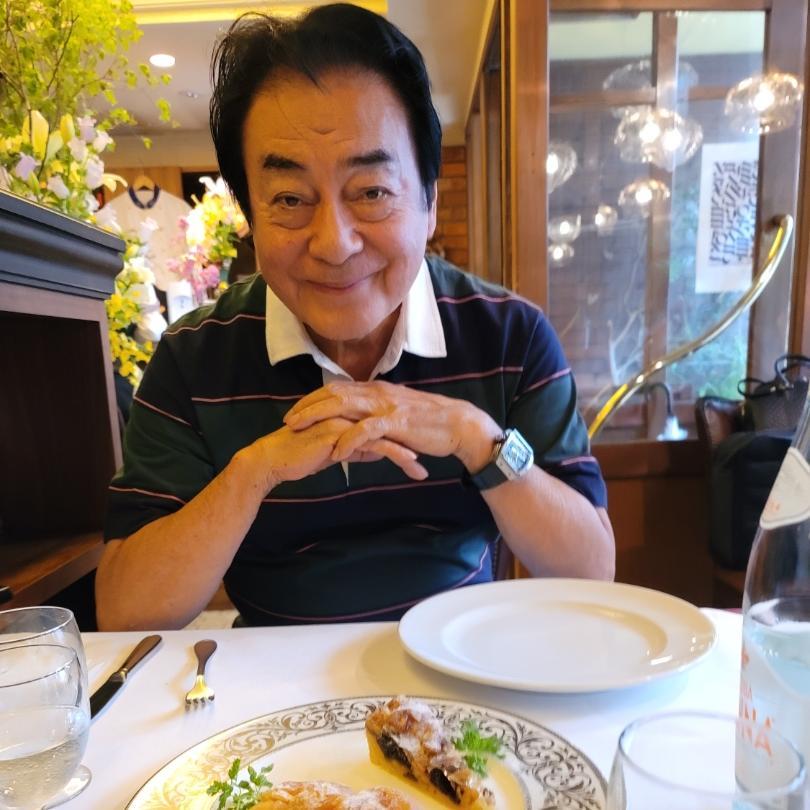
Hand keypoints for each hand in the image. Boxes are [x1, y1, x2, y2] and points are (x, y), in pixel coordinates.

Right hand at [246, 417, 426, 490]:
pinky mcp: (342, 434)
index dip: (405, 435)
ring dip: (408, 451)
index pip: (384, 420)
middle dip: (413, 442)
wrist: (275, 459)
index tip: (423, 450)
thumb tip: (378, 452)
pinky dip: (396, 453)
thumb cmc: (302, 455)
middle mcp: (350, 411)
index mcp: (350, 411)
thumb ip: (358, 447)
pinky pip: (375, 443)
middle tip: (433, 457)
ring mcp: (347, 420)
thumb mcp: (337, 450)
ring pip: (386, 433)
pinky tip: (412, 463)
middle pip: (391, 424)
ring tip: (423, 471)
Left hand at [283, 380, 501, 471]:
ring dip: (318, 417)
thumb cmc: (430, 423)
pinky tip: (336, 452)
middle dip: (307, 406)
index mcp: (377, 389)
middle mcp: (378, 392)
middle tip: (287, 420)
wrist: (459, 425)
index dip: (314, 398)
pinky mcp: (396, 422)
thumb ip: (378, 414)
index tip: (296, 410)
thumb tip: (361, 421)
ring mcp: (386, 405)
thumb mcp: (398, 412)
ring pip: (344, 405)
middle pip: (333, 393)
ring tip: (300, 430)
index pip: (337, 388)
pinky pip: (366, 429)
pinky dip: (348, 440)